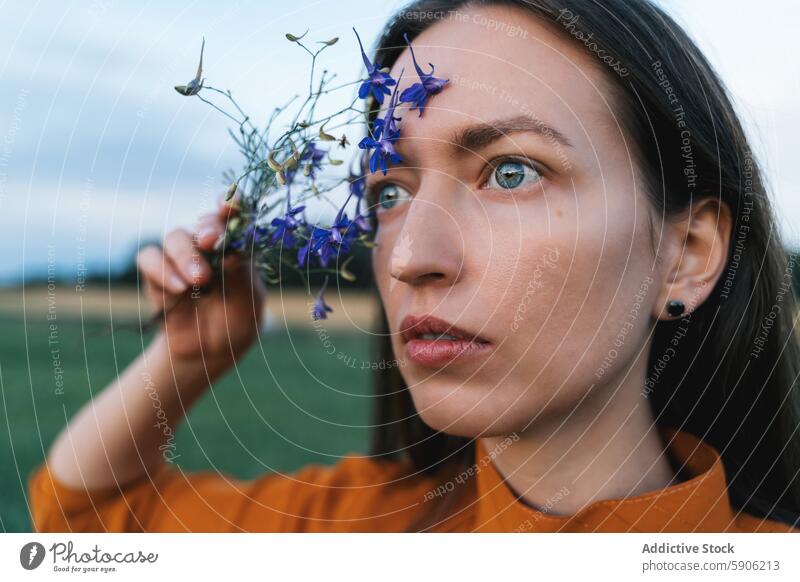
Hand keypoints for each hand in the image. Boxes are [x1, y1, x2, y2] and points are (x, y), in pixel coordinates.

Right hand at [136, 197, 266, 370]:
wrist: (208, 354)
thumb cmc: (237, 324)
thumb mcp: (249, 303)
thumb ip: (242, 275)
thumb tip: (231, 252)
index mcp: (238, 247)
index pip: (235, 216)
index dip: (231, 204)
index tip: (229, 205)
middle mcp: (209, 247)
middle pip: (204, 221)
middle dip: (208, 227)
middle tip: (210, 241)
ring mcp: (182, 258)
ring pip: (175, 237)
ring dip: (186, 255)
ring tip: (199, 281)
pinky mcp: (157, 273)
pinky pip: (149, 258)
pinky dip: (161, 270)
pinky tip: (178, 289)